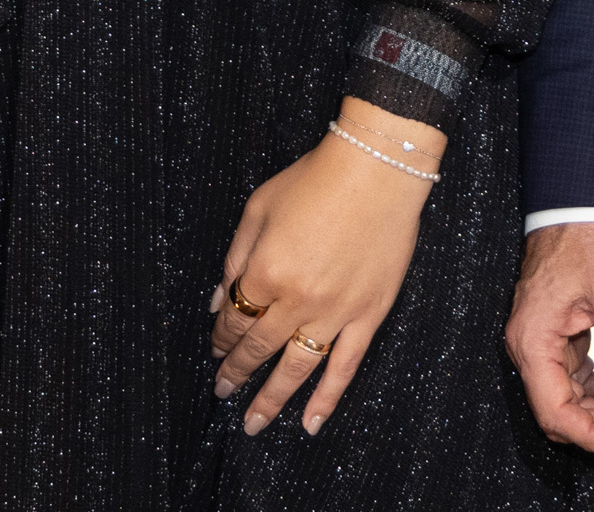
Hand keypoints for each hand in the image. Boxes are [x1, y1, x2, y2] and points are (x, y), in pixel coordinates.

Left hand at [209, 99, 437, 437]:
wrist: (377, 169)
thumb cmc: (316, 179)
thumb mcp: (259, 207)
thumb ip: (236, 257)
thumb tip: (219, 300)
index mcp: (265, 271)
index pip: (234, 317)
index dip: (221, 336)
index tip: (216, 347)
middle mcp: (296, 300)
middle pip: (258, 347)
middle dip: (235, 372)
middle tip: (222, 390)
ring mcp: (335, 312)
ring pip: (296, 368)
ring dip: (270, 398)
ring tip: (253, 422)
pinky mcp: (368, 314)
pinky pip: (344, 366)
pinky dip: (327, 399)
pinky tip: (309, 424)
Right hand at [506, 219, 593, 452]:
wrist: (576, 204)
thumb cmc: (589, 242)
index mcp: (534, 341)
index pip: (554, 412)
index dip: (591, 435)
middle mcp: (529, 348)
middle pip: (560, 410)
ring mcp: (540, 342)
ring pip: (568, 396)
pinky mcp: (554, 336)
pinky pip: (572, 376)